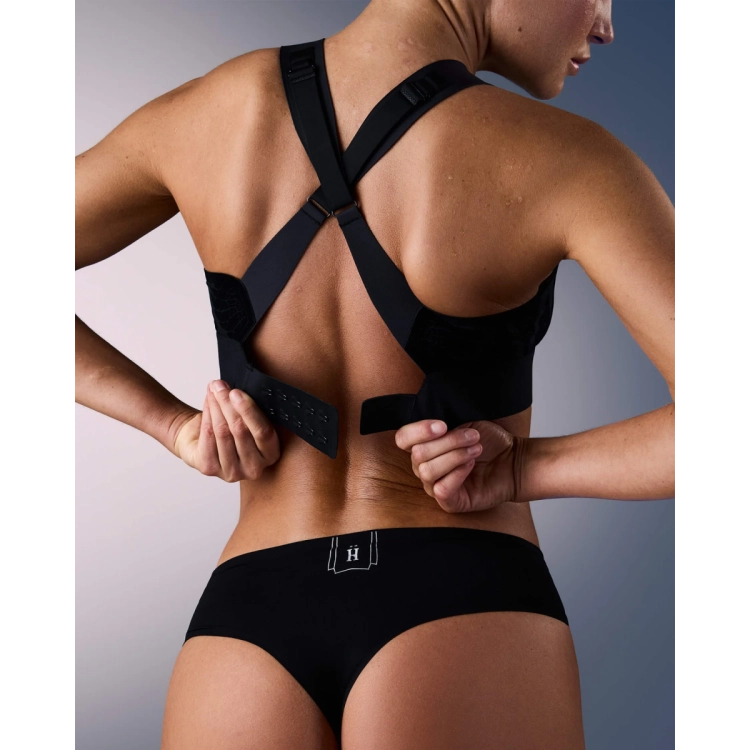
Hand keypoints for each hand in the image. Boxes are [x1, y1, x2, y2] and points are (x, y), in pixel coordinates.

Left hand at [173, 380, 280, 481]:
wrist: (204, 440)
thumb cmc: (232, 427)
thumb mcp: (249, 419)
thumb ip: (250, 408)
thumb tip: (240, 388)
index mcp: (271, 455)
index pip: (263, 433)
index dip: (249, 411)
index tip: (237, 392)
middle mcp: (254, 468)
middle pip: (240, 431)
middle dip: (228, 404)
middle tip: (221, 386)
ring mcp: (232, 472)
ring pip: (223, 432)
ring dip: (217, 406)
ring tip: (214, 390)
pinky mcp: (210, 469)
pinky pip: (208, 437)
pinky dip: (207, 415)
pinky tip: (208, 401)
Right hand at [395, 419, 524, 512]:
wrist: (512, 461)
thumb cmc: (488, 442)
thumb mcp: (466, 424)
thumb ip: (444, 426)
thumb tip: (433, 427)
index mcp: (424, 446)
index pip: (403, 439)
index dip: (418, 431)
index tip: (442, 425)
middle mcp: (424, 467)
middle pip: (418, 454)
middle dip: (448, 442)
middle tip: (473, 437)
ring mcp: (435, 486)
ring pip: (427, 471)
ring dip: (454, 456)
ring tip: (475, 450)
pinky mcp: (449, 502)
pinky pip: (441, 490)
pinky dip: (457, 474)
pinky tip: (471, 465)